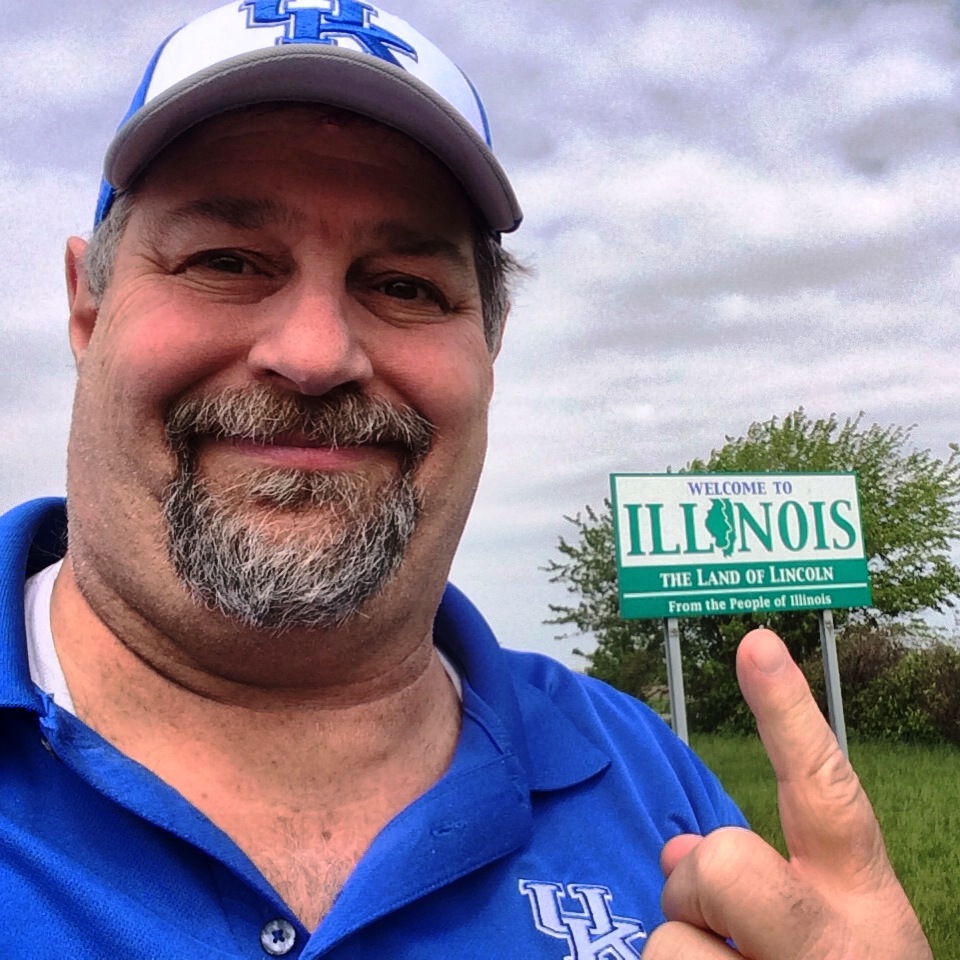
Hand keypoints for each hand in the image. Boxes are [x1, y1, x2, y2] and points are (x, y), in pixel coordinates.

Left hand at [645, 628, 931, 958]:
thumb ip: (767, 881)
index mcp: (865, 906)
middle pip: (722, 863)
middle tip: (722, 929)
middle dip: (697, 888)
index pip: (828, 795)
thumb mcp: (828, 941)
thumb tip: (679, 846)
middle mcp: (836, 946)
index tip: (755, 641)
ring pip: (668, 944)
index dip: (791, 715)